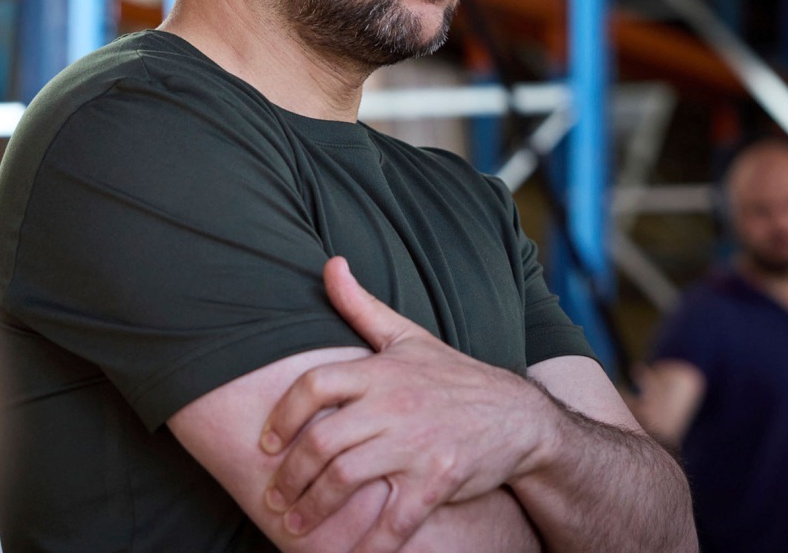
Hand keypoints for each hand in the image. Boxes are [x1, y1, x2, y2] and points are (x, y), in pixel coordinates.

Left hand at [258, 257, 558, 551]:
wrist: (520, 417)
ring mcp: (417, 443)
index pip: (315, 386)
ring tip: (293, 526)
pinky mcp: (440, 479)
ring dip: (313, 509)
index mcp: (381, 370)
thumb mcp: (408, 336)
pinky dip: (369, 543)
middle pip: (323, 442)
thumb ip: (361, 306)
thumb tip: (329, 263)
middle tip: (273, 498)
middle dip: (290, 477)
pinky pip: (395, 519)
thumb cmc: (454, 377)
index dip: (283, 417)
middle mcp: (394, 405)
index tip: (267, 444)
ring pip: (348, 480)